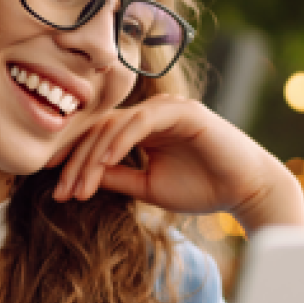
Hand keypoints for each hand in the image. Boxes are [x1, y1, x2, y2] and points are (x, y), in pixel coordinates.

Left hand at [49, 95, 303, 232]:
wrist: (246, 190)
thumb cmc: (202, 188)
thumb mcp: (148, 186)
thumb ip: (117, 178)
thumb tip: (81, 179)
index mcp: (142, 129)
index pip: (99, 139)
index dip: (75, 162)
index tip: (57, 190)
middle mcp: (151, 114)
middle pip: (100, 130)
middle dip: (77, 163)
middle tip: (60, 193)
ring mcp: (166, 109)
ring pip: (116, 125)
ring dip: (93, 157)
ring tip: (78, 187)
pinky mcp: (182, 111)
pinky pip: (141, 121)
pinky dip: (120, 141)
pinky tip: (105, 162)